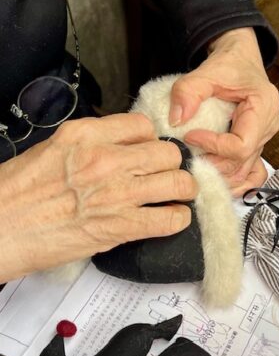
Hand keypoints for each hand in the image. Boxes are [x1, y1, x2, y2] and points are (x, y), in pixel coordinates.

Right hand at [0, 114, 196, 282]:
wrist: (0, 228)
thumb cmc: (17, 194)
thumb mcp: (53, 151)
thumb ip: (90, 146)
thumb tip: (121, 148)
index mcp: (86, 135)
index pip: (143, 126)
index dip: (152, 141)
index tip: (151, 153)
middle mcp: (106, 159)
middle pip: (167, 152)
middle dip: (173, 165)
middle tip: (168, 175)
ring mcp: (117, 193)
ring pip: (178, 182)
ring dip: (184, 190)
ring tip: (178, 196)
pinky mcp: (121, 226)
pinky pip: (170, 218)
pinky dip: (178, 219)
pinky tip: (172, 219)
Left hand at [169, 27, 278, 195]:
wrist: (240, 61)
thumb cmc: (230, 64)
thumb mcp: (208, 70)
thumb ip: (189, 91)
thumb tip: (176, 120)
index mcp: (264, 109)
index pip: (241, 145)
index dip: (214, 147)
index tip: (190, 136)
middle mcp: (267, 130)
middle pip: (241, 164)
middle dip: (212, 165)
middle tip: (187, 157)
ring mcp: (263, 141)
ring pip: (244, 174)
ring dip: (220, 177)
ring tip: (196, 169)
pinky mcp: (255, 148)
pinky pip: (250, 174)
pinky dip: (233, 182)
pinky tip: (215, 181)